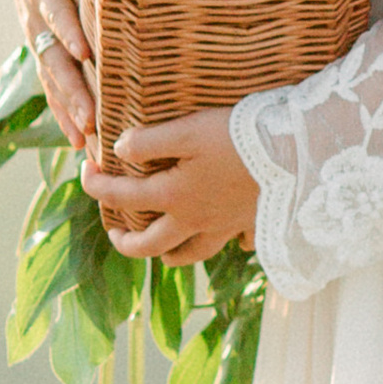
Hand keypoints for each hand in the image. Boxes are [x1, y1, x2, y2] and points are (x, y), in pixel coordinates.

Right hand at [0, 0, 96, 147]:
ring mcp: (33, 33)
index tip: (86, 51)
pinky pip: (51, 81)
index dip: (66, 26)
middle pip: (51, 53)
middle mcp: (31, 11)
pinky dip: (64, 111)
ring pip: (50, 75)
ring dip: (68, 109)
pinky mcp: (41, 46)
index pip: (52, 4)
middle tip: (92, 117)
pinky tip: (80, 140)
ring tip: (88, 140)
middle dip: (71, 87)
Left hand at [83, 109, 260, 265]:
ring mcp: (225, 227)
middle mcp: (195, 220)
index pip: (121, 196)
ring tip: (160, 248)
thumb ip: (149, 142)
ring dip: (169, 253)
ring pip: (190, 253)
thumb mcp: (188, 130)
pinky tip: (232, 240)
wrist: (297, 153)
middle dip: (125, 240)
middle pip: (150, 244)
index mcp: (174, 196)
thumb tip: (119, 150)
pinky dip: (230, 245)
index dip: (95, 185)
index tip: (85, 170)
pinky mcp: (253, 223)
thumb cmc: (240, 137)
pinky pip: (238, 244)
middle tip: (113, 230)